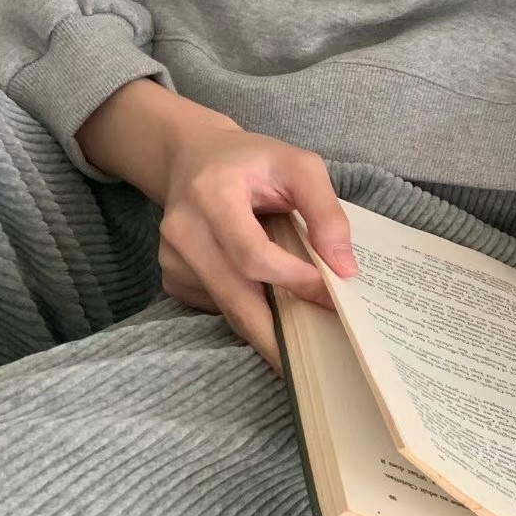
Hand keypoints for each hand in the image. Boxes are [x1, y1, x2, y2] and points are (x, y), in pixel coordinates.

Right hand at [158, 117, 356, 371]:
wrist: (194, 157)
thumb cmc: (252, 161)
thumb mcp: (298, 166)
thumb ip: (325, 211)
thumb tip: (344, 268)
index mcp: (212, 194)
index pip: (253, 254)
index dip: (293, 279)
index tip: (330, 291)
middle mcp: (183, 230)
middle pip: (235, 297)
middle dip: (278, 334)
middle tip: (318, 359)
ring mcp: (171, 257)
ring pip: (228, 308)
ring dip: (268, 324)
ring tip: (304, 329)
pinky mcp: (172, 277)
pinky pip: (216, 307)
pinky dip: (247, 309)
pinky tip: (268, 298)